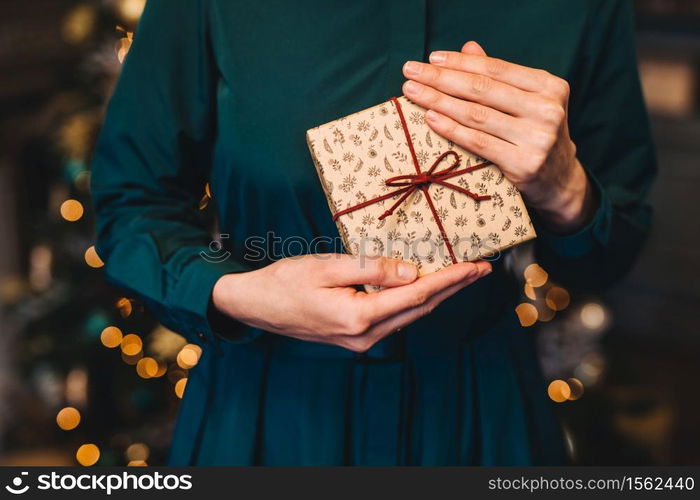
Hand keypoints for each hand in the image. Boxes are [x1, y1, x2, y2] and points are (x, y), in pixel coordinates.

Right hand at [212, 254, 491, 352]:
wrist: (255, 306)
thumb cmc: (285, 282)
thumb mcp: (327, 266)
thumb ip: (371, 268)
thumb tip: (411, 271)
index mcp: (359, 316)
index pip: (416, 294)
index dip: (450, 279)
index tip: (476, 266)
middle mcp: (365, 336)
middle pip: (419, 308)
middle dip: (452, 288)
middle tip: (479, 269)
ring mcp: (360, 341)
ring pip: (409, 315)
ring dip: (436, 295)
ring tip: (460, 276)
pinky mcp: (354, 337)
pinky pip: (394, 318)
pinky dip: (414, 301)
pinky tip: (424, 287)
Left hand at [401, 41, 595, 233]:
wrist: (559, 181)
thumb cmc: (534, 135)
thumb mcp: (526, 102)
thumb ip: (499, 78)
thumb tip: (469, 47)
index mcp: (549, 87)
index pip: (496, 69)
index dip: (460, 62)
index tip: (431, 58)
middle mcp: (547, 109)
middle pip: (482, 89)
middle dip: (440, 78)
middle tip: (410, 71)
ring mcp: (537, 138)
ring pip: (476, 115)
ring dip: (438, 101)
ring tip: (413, 92)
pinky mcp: (524, 164)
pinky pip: (477, 142)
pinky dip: (451, 129)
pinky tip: (430, 117)